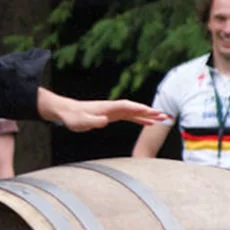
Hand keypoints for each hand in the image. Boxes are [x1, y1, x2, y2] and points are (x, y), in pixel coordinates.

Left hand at [38, 88, 168, 132]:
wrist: (66, 111)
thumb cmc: (73, 117)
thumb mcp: (81, 122)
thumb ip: (93, 121)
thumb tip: (105, 121)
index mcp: (107, 108)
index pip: (126, 107)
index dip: (138, 109)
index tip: (150, 111)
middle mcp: (112, 107)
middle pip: (134, 108)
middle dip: (149, 112)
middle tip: (163, 115)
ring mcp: (113, 111)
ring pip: (134, 112)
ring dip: (147, 115)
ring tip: (161, 119)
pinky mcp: (111, 115)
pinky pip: (129, 117)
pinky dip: (139, 119)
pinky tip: (147, 122)